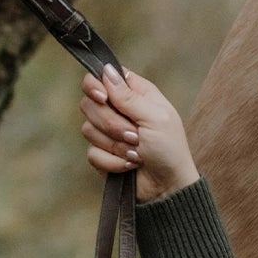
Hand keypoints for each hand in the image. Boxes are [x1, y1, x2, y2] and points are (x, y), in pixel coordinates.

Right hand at [80, 64, 199, 203]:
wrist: (167, 188)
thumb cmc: (169, 149)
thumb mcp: (155, 118)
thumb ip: (129, 96)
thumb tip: (106, 70)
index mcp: (135, 94)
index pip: (103, 76)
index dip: (97, 85)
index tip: (103, 98)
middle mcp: (119, 110)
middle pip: (90, 103)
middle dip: (111, 123)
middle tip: (135, 135)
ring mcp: (109, 132)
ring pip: (88, 128)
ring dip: (116, 145)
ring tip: (137, 153)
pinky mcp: (103, 154)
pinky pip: (92, 152)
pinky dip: (112, 161)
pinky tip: (129, 165)